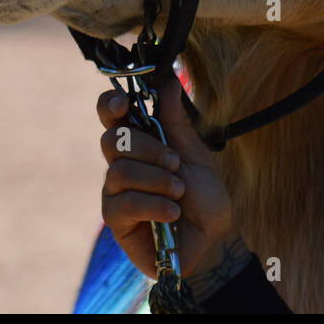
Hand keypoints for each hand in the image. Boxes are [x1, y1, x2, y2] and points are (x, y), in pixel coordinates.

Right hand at [96, 72, 240, 283]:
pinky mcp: (116, 220)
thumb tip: (169, 82)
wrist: (213, 241)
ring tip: (179, 193)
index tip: (125, 104)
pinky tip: (172, 213)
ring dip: (156, 180)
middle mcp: (122, 164)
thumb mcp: (195, 155)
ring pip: (119, 171)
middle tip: (176, 164)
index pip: (111, 116)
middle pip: (112, 140)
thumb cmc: (204, 198)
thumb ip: (177, 122)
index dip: (110, 105)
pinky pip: (123, 203)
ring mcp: (116, 192)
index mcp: (140, 143)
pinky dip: (153, 204)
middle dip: (147, 149)